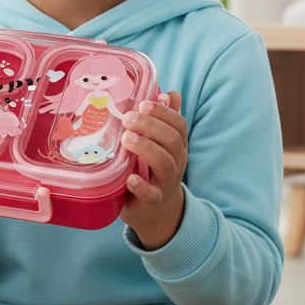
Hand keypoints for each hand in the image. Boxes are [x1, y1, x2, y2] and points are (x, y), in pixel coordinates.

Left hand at [118, 91, 186, 249]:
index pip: (178, 123)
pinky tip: (131, 178)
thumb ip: (164, 120)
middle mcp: (176, 161)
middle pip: (171, 139)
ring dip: (146, 148)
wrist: (157, 211)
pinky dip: (141, 186)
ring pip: (164, 162)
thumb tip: (168, 93)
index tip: (143, 104)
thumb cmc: (154, 170)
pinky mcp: (152, 201)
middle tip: (128, 118)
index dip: (163, 112)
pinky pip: (151, 194)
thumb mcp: (160, 145)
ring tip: (127, 139)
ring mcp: (166, 182)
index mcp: (177, 145)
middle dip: (151, 125)